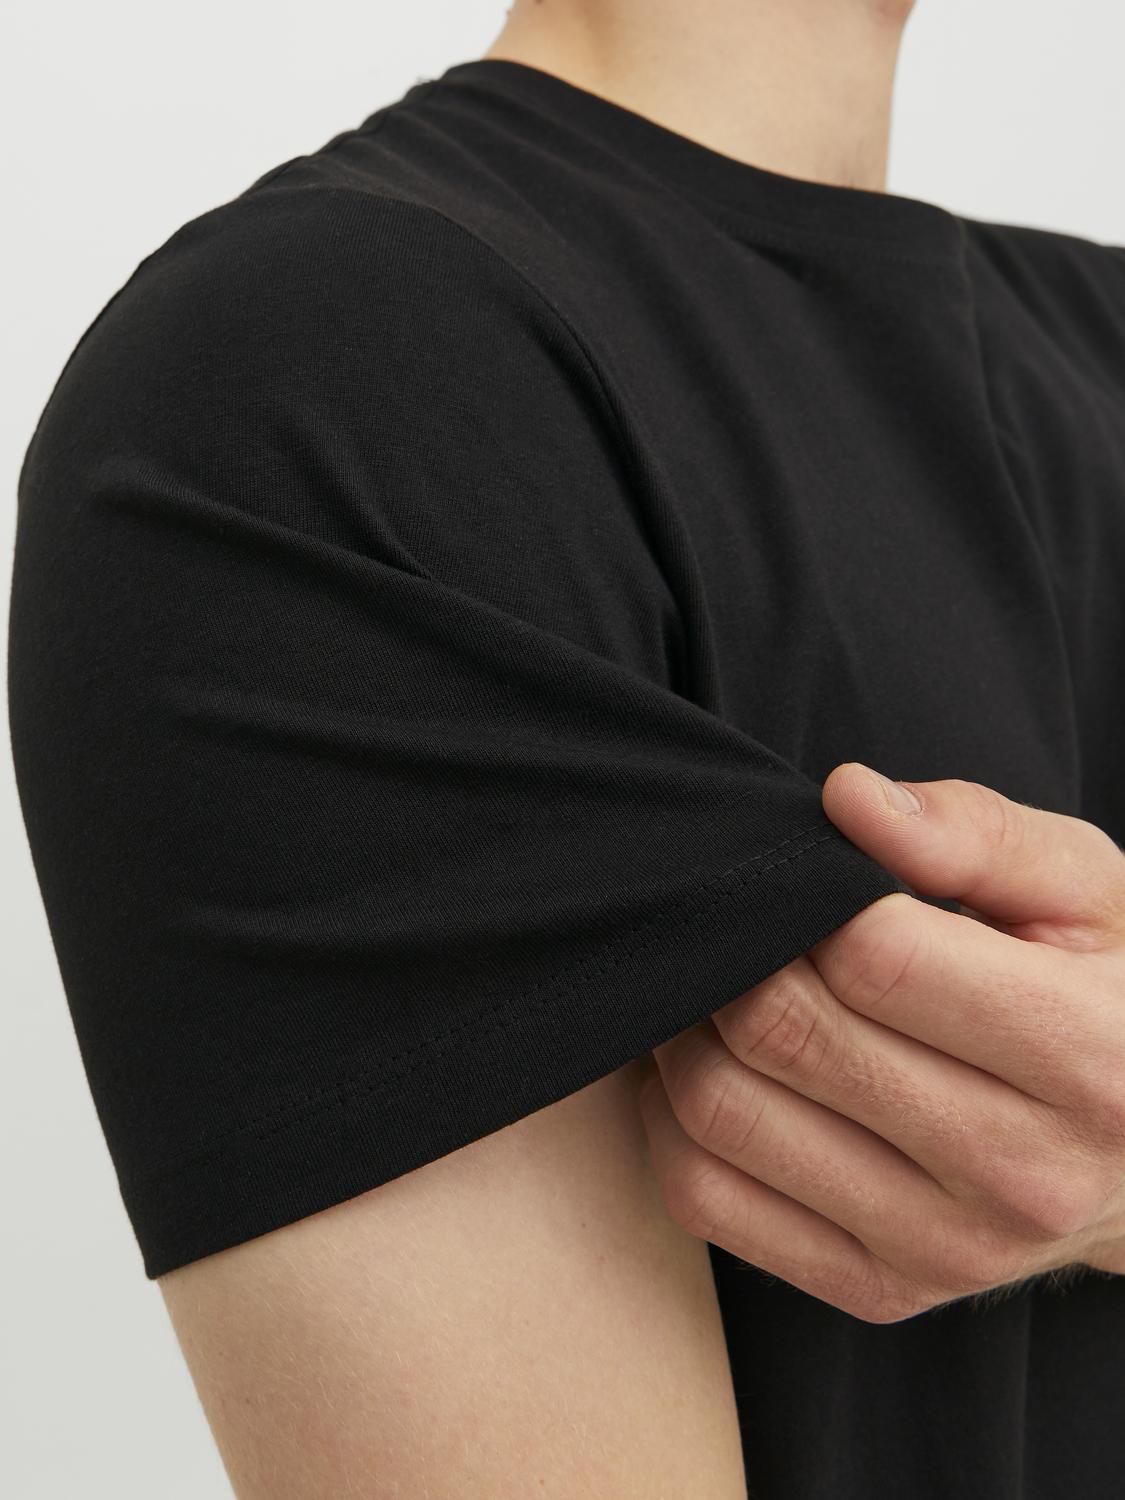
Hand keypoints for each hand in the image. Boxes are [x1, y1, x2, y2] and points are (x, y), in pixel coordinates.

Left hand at [636, 765, 1124, 1321]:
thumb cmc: (1111, 995)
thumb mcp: (1089, 888)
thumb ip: (976, 834)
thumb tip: (849, 797)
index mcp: (1087, 1058)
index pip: (876, 961)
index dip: (812, 900)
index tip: (811, 883)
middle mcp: (1019, 1175)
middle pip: (786, 1033)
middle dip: (740, 953)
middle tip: (743, 919)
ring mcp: (943, 1249)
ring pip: (724, 1117)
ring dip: (688, 1028)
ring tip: (718, 982)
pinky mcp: (878, 1289)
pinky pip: (705, 1198)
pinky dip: (668, 1116)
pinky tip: (706, 1062)